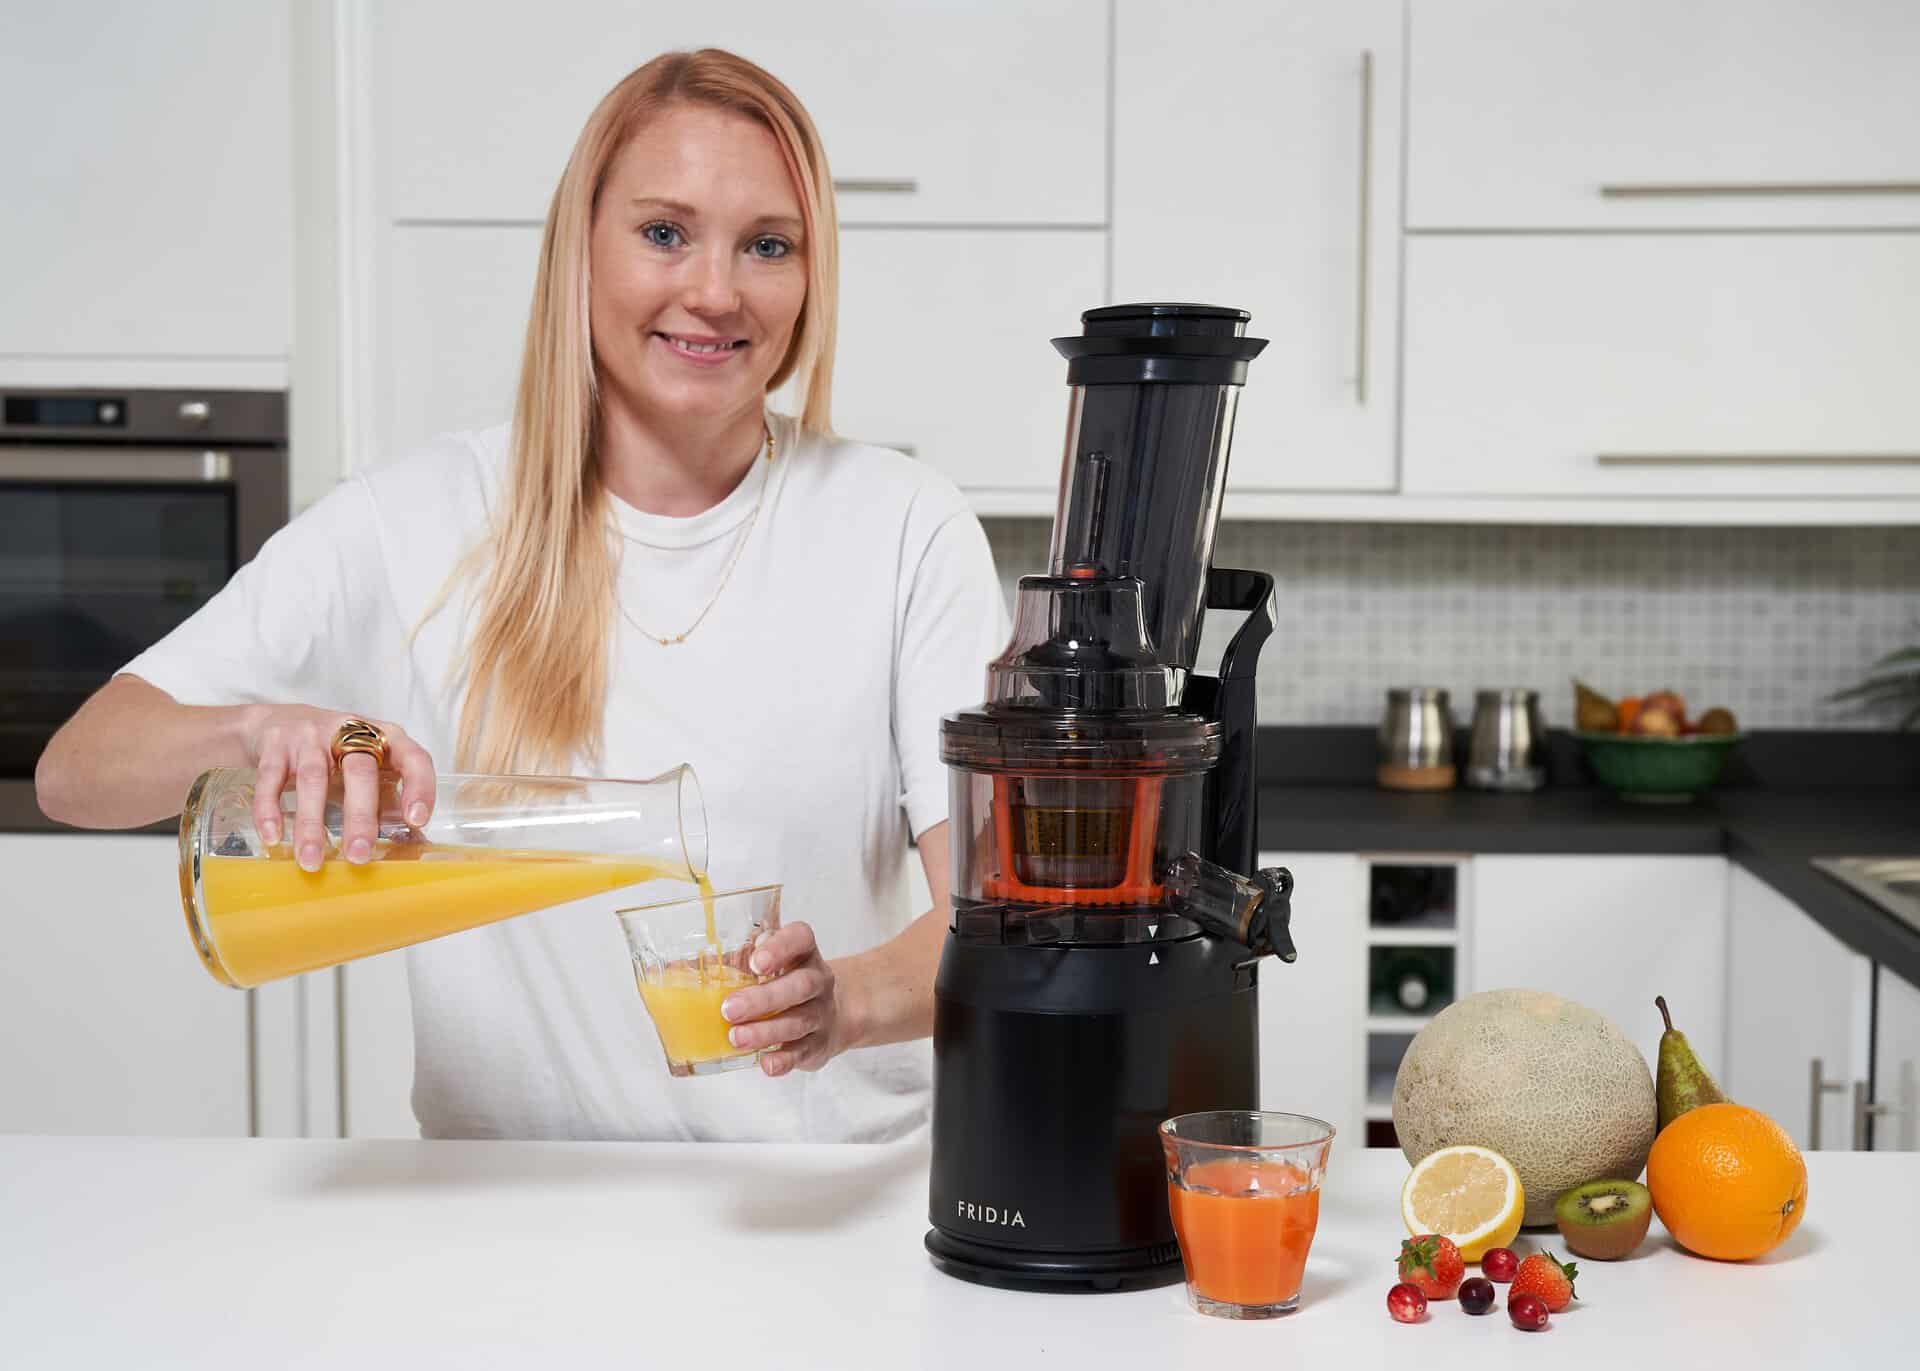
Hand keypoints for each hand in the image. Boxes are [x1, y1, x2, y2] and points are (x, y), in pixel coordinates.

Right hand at [242, 705, 434, 870]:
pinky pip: (271, 778)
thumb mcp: (368, 769)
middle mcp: (350, 730)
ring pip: (313, 778)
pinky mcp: (275, 743)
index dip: (419, 787)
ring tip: (312, 860)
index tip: (416, 821)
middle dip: (361, 816)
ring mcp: (310, 735)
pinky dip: (269, 809)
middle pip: (360, 771)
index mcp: (385, 737)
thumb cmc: (336, 754)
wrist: (279, 721)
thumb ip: (387, 801)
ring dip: (312, 823)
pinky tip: (273, 837)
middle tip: (358, 855)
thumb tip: (413, 846)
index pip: (413, 757)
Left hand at [719, 920, 845, 1077]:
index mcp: (801, 952)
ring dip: (765, 1031)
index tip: (755, 962)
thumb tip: (667, 970)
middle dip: (764, 998)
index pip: (800, 938)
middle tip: (729, 1009)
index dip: (780, 948)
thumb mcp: (766, 965)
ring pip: (799, 1021)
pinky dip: (784, 1059)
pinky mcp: (817, 1044)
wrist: (829, 1015)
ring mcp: (820, 1013)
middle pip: (801, 985)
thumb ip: (730, 961)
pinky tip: (765, 1063)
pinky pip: (803, 1052)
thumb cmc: (782, 983)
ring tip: (735, 1037)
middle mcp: (817, 979)